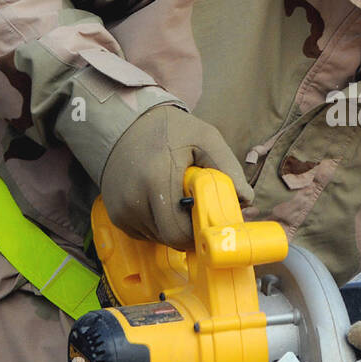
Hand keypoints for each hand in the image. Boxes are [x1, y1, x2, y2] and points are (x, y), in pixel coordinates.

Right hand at [99, 104, 252, 249]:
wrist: (122, 123)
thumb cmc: (169, 130)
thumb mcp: (205, 138)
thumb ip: (227, 167)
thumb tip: (245, 199)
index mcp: (156, 180)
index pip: (180, 232)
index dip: (200, 231)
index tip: (211, 217)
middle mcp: (133, 200)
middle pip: (170, 239)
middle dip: (190, 230)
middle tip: (198, 208)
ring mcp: (120, 210)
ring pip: (158, 238)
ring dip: (174, 226)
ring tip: (178, 198)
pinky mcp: (114, 215)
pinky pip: (144, 233)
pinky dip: (159, 224)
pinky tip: (162, 201)